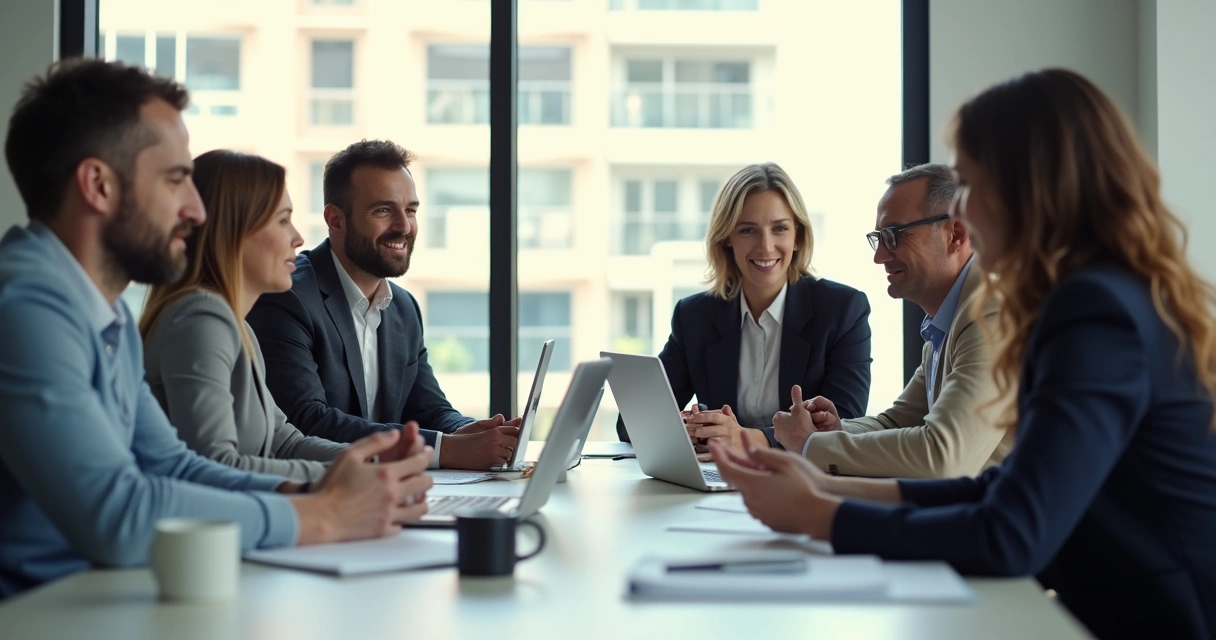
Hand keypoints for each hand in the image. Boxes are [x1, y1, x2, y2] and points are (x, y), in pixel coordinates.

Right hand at [295, 426, 434, 543]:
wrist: (321, 516)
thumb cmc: (332, 486)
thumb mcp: (350, 455)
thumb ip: (375, 442)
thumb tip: (395, 434)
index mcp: (386, 474)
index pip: (418, 463)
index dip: (424, 456)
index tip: (424, 455)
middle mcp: (392, 494)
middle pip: (425, 483)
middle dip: (425, 476)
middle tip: (421, 475)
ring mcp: (390, 514)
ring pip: (420, 508)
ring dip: (421, 499)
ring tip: (416, 496)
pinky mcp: (383, 530)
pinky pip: (403, 525)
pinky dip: (403, 518)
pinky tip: (398, 513)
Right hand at [441, 415, 520, 469]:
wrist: (453, 450)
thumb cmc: (465, 438)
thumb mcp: (479, 427)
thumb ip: (493, 424)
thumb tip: (503, 419)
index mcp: (494, 431)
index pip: (513, 430)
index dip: (517, 434)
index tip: (518, 436)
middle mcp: (496, 440)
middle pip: (515, 442)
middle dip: (514, 445)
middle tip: (510, 447)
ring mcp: (494, 452)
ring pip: (510, 453)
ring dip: (507, 455)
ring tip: (500, 454)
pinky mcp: (490, 462)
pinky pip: (503, 463)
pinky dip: (501, 462)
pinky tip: (495, 460)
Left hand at [685, 404, 765, 451]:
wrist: (751, 444)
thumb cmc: (736, 432)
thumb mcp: (732, 420)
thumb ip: (726, 413)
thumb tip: (725, 407)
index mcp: (727, 421)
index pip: (713, 416)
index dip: (702, 416)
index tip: (692, 417)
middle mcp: (726, 431)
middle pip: (711, 429)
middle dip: (698, 430)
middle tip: (688, 429)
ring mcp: (726, 442)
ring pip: (712, 441)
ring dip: (700, 441)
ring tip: (690, 440)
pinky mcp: (726, 453)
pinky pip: (714, 454)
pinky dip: (704, 455)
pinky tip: (696, 455)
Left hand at [709, 442, 839, 538]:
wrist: (816, 515)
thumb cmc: (806, 489)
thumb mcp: (786, 463)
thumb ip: (763, 455)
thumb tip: (748, 449)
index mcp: (753, 484)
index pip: (727, 468)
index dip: (718, 455)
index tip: (713, 445)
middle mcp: (751, 499)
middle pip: (735, 479)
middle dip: (731, 463)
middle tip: (728, 450)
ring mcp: (757, 511)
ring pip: (746, 490)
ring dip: (748, 479)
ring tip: (758, 469)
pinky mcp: (764, 519)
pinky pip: (756, 502)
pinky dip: (757, 492)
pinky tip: (771, 487)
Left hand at [772, 385, 834, 449]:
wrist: (805, 444)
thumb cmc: (802, 425)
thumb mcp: (800, 408)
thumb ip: (797, 397)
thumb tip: (795, 386)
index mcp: (777, 418)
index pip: (785, 413)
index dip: (795, 414)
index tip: (802, 417)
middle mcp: (775, 429)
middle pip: (786, 423)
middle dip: (794, 423)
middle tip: (805, 424)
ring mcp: (779, 439)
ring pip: (789, 432)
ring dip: (795, 431)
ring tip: (805, 432)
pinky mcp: (784, 447)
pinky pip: (791, 441)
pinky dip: (796, 439)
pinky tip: (803, 439)